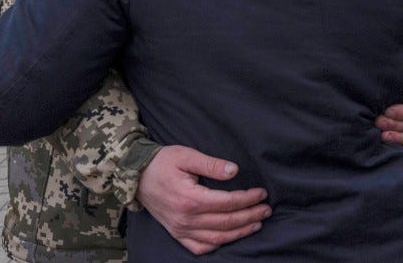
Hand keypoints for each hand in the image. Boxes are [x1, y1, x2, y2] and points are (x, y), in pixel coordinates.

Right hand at [137, 146, 270, 254]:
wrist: (136, 175)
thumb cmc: (163, 162)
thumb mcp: (187, 156)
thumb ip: (212, 164)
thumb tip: (235, 170)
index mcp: (190, 199)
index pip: (228, 203)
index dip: (248, 199)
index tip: (262, 193)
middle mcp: (186, 219)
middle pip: (226, 222)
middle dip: (250, 216)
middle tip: (267, 209)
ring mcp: (180, 229)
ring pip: (216, 238)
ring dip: (239, 232)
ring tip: (256, 224)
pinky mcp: (176, 233)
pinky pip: (198, 247)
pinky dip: (216, 244)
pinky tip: (229, 238)